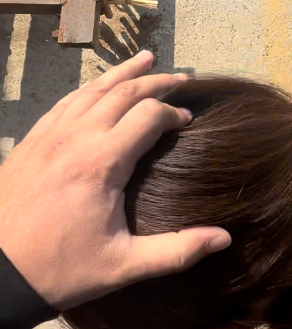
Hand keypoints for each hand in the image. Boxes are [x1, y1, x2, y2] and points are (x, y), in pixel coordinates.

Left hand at [0, 50, 230, 310]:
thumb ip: (177, 251)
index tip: (187, 121)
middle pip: (123, 92)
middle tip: (179, 78)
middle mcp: (76, 137)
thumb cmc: (61, 269)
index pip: (148, 115)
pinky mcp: (32, 141)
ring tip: (145, 59)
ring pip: (92, 90)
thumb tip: (224, 238)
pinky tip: (97, 87)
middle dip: (155, 81)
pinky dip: (89, 88)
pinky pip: (65, 102)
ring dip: (121, 73)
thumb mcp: (124, 266)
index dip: (173, 113)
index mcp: (102, 162)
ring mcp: (50, 135)